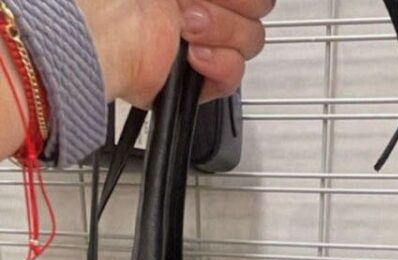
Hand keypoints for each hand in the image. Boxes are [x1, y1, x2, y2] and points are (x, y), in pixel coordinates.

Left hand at [77, 0, 273, 106]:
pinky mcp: (200, 82)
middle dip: (234, 3)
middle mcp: (203, 11)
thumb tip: (208, 2)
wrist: (109, 29)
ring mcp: (205, 45)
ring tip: (187, 27)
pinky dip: (221, 63)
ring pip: (251, 40)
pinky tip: (194, 55)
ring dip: (224, 28)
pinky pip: (235, 75)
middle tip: (194, 4)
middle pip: (258, 9)